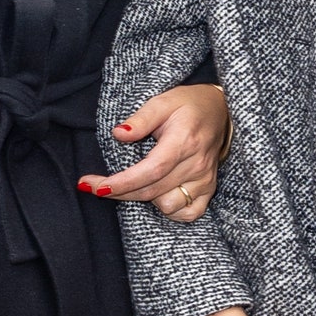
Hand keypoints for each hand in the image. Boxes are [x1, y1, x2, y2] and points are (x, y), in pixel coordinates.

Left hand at [79, 83, 229, 223]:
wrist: (220, 111)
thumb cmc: (187, 105)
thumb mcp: (162, 102)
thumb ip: (140, 119)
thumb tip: (118, 134)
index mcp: (183, 141)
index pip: (150, 170)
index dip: (122, 183)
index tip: (95, 186)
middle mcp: (196, 164)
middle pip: (152, 191)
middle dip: (119, 192)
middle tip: (95, 186)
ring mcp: (204, 180)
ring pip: (167, 205)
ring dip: (146, 199)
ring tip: (136, 182)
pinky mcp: (209, 189)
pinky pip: (187, 214)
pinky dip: (170, 210)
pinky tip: (158, 195)